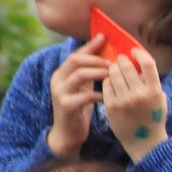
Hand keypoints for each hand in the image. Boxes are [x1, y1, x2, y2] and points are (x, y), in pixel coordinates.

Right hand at [45, 43, 107, 158]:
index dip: (90, 46)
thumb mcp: (83, 88)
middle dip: (96, 59)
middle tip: (113, 61)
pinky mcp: (66, 106)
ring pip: (79, 75)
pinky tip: (110, 96)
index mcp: (62, 73)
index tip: (105, 37)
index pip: (76, 54)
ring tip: (113, 75)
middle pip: (75, 61)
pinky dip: (100, 94)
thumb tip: (108, 58)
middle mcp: (58, 80)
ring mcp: (60, 92)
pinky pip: (85, 96)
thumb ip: (91, 74)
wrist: (68, 133)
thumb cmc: (80, 108)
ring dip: (99, 73)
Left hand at [100, 47, 166, 160]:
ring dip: (113, 69)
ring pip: (113, 73)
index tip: (134, 52)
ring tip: (115, 72)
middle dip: (122, 60)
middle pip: (126, 66)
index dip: (139, 53)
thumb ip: (152, 82)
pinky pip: (106, 84)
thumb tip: (139, 63)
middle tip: (120, 61)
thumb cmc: (154, 118)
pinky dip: (108, 81)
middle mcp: (140, 94)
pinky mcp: (111, 105)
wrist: (144, 142)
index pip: (147, 63)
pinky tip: (111, 85)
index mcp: (155, 91)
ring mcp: (124, 100)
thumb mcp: (160, 100)